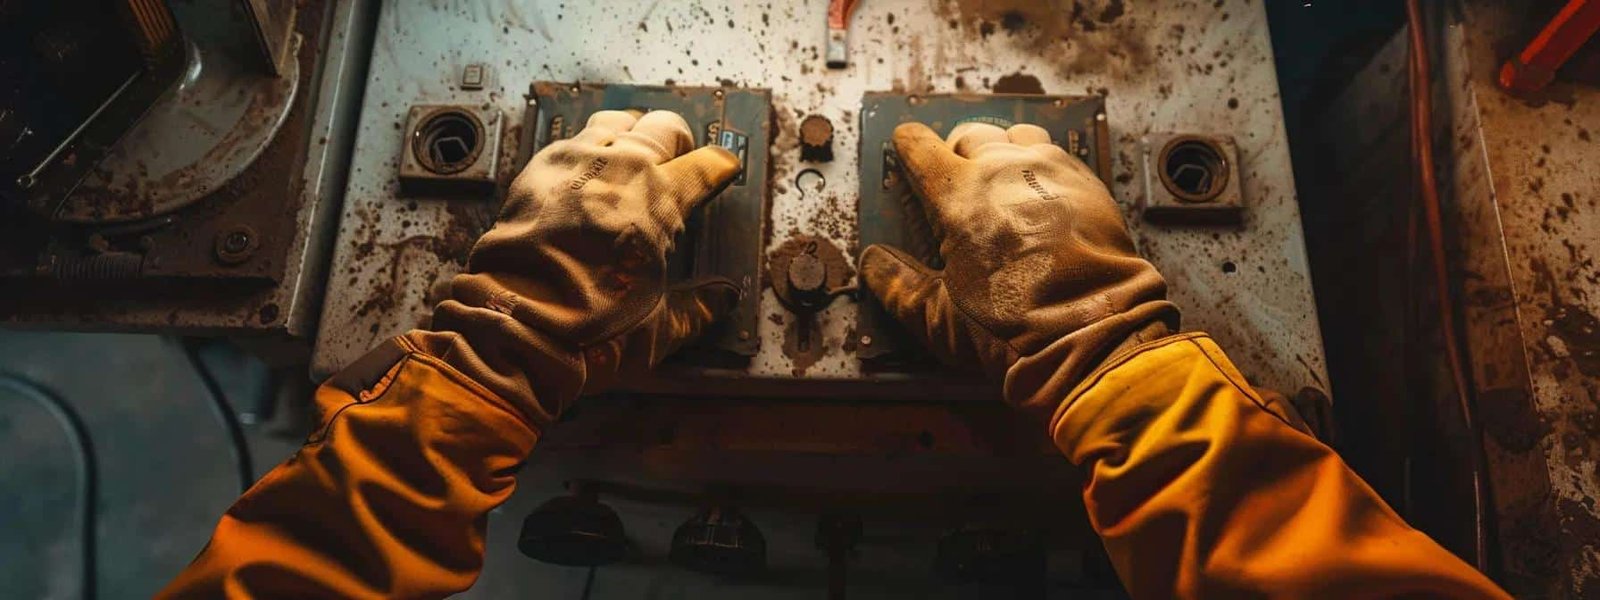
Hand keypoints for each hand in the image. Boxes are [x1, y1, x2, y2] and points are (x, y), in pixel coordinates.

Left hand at [412, 110, 742, 424]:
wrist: (513, 324)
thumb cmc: (590, 328)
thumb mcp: (659, 328)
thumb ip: (699, 306)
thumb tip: (724, 297)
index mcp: (661, 200)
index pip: (708, 164)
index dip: (721, 168)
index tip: (723, 172)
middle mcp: (621, 167)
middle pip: (664, 127)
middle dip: (678, 141)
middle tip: (679, 162)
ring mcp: (575, 162)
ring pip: (615, 121)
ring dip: (631, 134)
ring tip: (631, 158)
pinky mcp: (536, 170)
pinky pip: (570, 141)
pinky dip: (586, 150)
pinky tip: (585, 176)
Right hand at [859, 122, 1177, 417]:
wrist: (1092, 331)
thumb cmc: (1014, 325)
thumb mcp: (936, 316)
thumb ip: (896, 283)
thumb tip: (873, 262)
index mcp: (957, 193)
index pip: (919, 145)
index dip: (908, 148)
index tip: (908, 153)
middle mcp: (1003, 168)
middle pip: (969, 133)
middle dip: (957, 151)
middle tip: (956, 183)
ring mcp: (1050, 171)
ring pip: (1016, 136)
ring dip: (1002, 151)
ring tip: (1001, 182)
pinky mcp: (1088, 184)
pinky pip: (1058, 156)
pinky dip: (1042, 168)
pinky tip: (1041, 198)